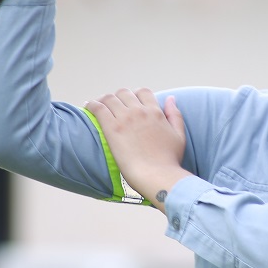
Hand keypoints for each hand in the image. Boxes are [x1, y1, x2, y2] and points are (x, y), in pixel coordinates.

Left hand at [85, 88, 189, 211]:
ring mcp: (125, 118)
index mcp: (155, 112)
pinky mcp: (112, 128)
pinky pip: (99, 108)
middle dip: (118, 97)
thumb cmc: (169, 161)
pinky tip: (88, 106)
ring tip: (97, 106)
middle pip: (124, 93)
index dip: (135, 95)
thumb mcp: (179, 135)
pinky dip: (92, 105)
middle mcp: (140, 111)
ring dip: (103, 99)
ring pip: (110, 98)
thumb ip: (175, 115)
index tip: (129, 102)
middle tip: (112, 106)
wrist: (157, 175)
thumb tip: (170, 98)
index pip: (143, 92)